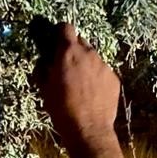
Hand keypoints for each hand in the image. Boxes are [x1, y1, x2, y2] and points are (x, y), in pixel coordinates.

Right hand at [32, 23, 120, 148]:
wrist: (89, 130)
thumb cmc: (62, 109)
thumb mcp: (44, 89)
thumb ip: (43, 69)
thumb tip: (43, 61)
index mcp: (68, 52)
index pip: (65, 27)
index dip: (60, 33)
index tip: (57, 43)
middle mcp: (88, 54)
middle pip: (80, 42)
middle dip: (73, 51)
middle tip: (68, 68)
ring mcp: (104, 65)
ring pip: (93, 57)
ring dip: (86, 65)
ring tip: (82, 85)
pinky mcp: (114, 78)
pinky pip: (103, 72)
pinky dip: (97, 78)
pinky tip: (93, 94)